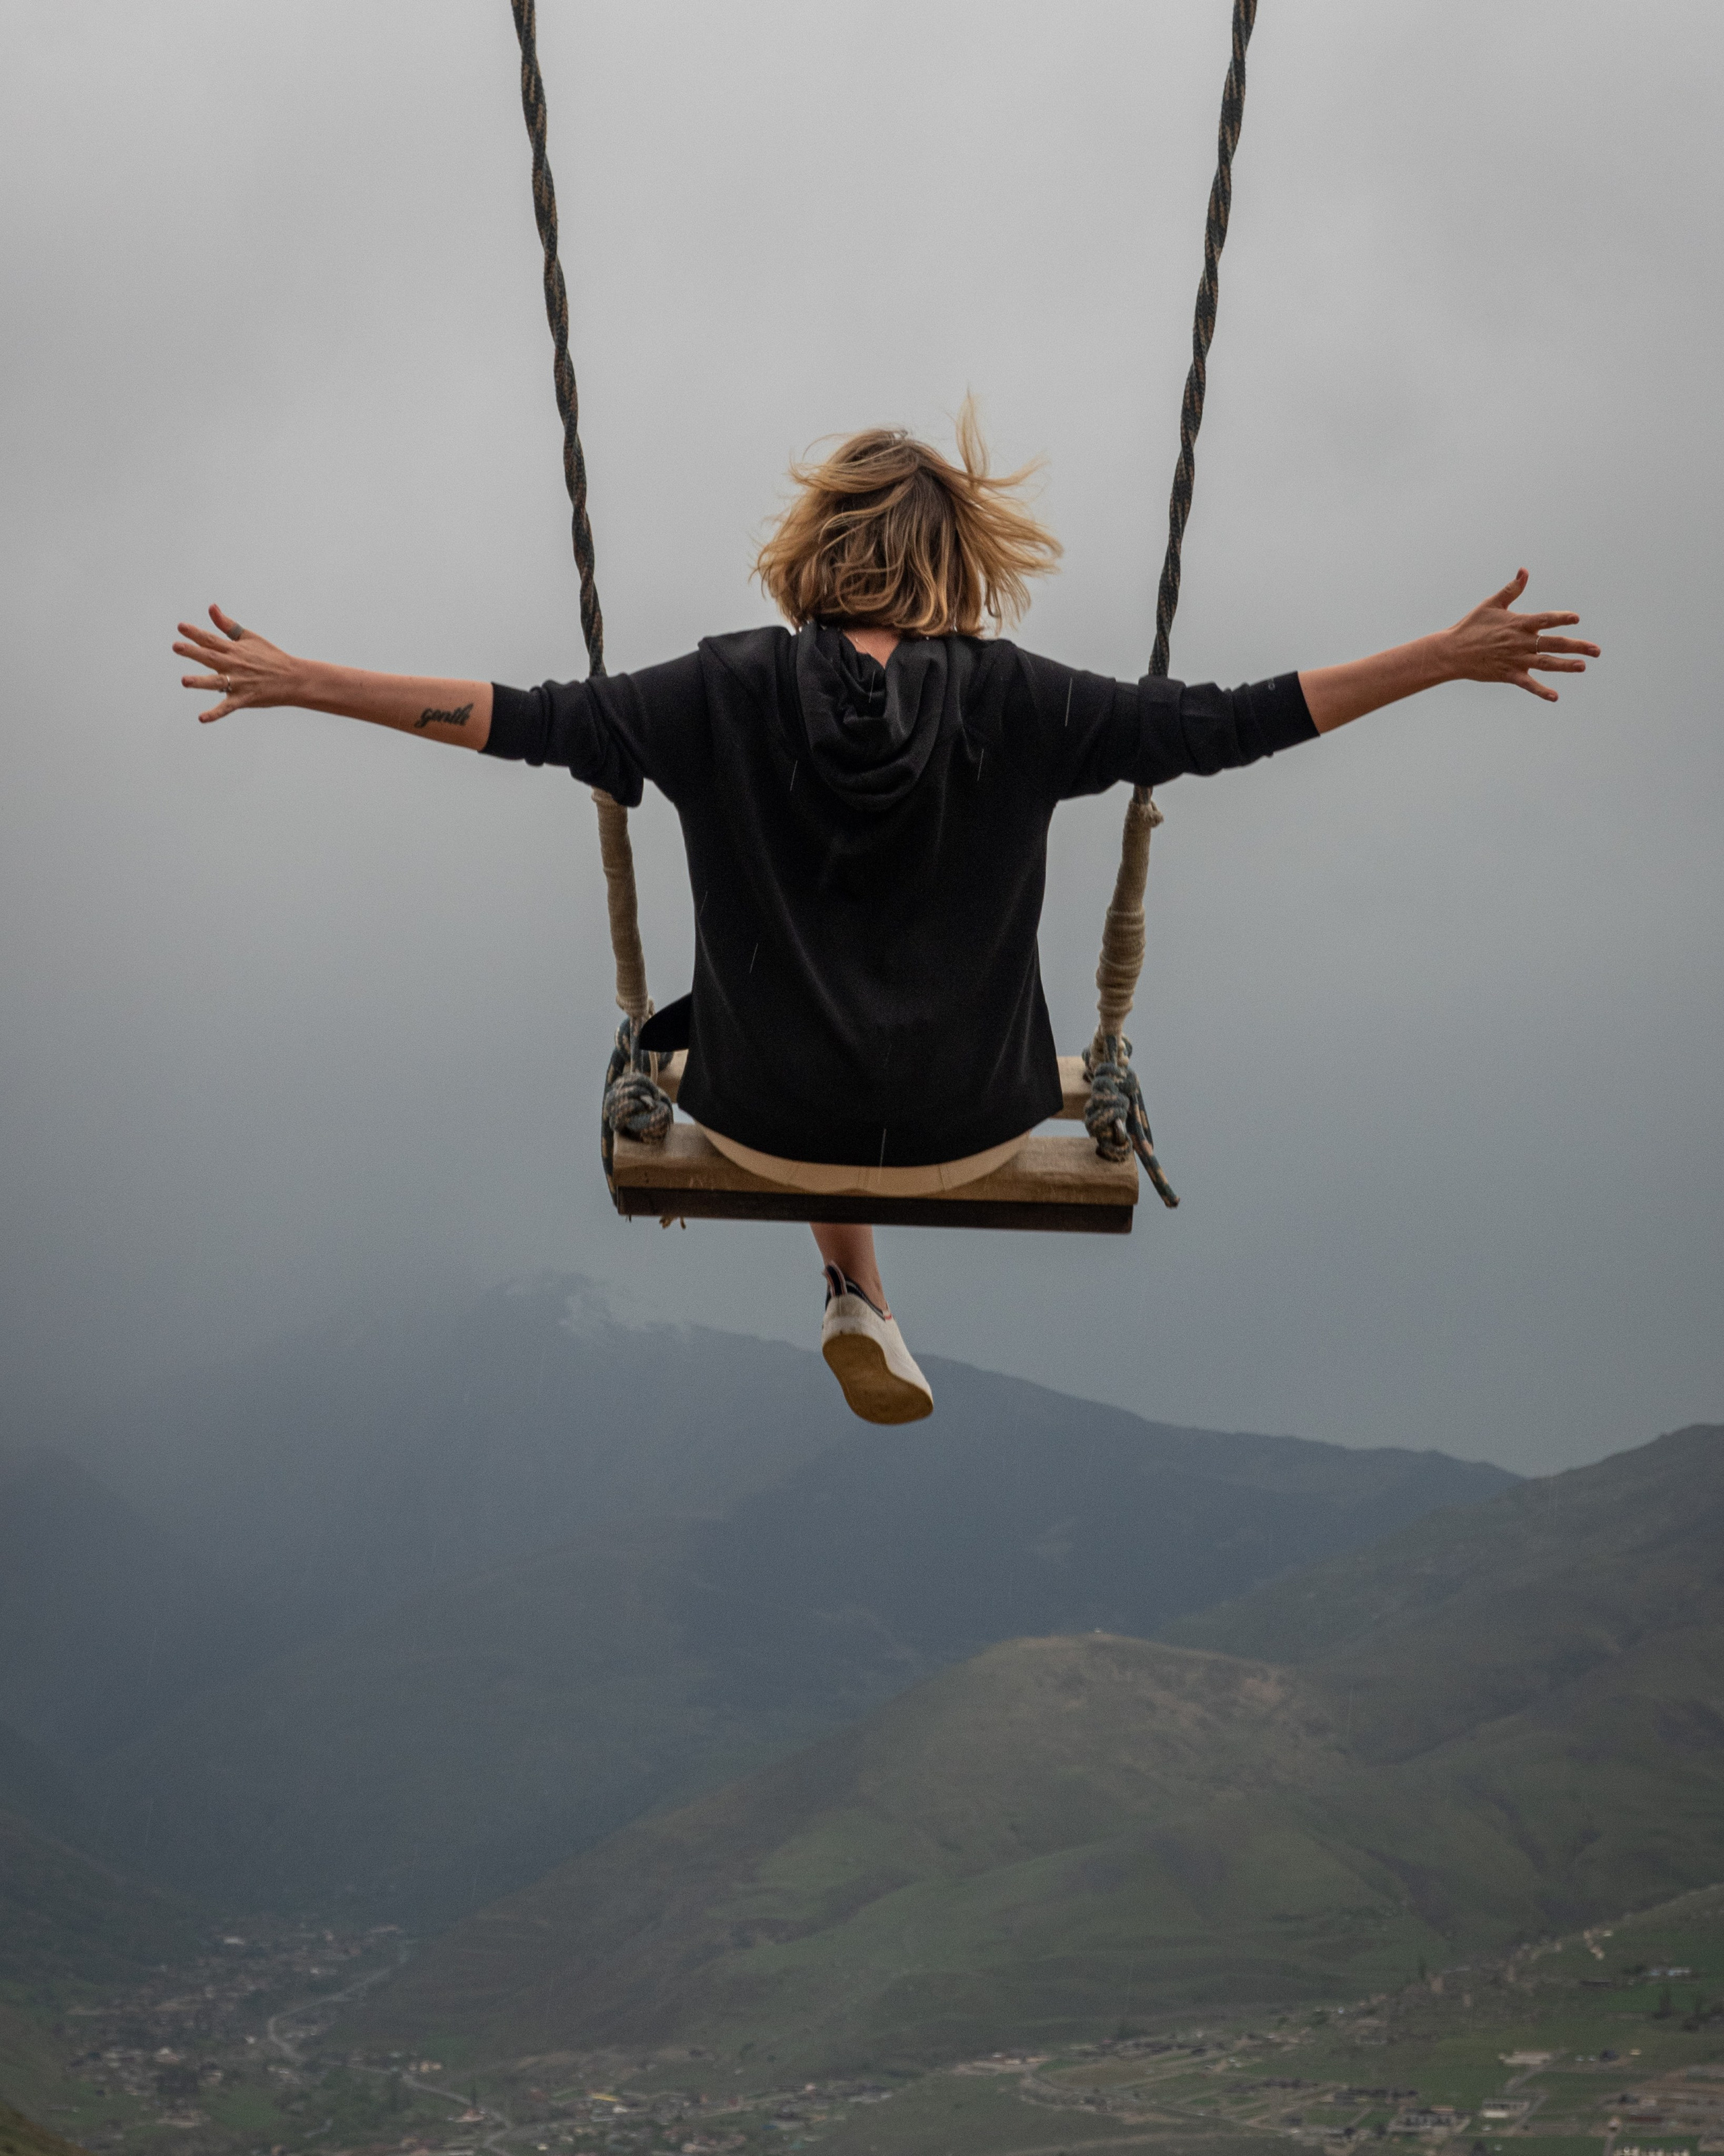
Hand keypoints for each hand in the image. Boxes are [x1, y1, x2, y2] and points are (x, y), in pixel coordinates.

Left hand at [173, 604, 300, 721]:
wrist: (293, 678)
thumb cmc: (270, 657)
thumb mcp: (249, 637)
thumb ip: (227, 625)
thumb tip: (211, 607)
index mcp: (235, 650)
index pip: (211, 640)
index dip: (195, 633)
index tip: (181, 627)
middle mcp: (235, 665)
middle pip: (211, 658)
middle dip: (193, 652)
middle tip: (177, 647)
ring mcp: (240, 683)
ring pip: (217, 682)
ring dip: (201, 682)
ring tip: (185, 681)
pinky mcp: (244, 698)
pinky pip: (227, 707)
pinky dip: (215, 714)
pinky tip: (202, 718)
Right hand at [1443, 570, 1599, 702]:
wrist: (1452, 652)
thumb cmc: (1471, 626)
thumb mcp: (1491, 604)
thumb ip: (1511, 589)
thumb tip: (1525, 571)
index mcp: (1518, 623)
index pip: (1545, 620)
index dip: (1561, 619)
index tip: (1576, 618)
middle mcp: (1520, 642)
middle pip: (1554, 643)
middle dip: (1577, 646)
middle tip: (1596, 650)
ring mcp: (1515, 660)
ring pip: (1546, 663)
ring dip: (1566, 665)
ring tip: (1583, 666)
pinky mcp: (1508, 675)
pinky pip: (1528, 684)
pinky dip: (1541, 691)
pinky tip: (1555, 697)